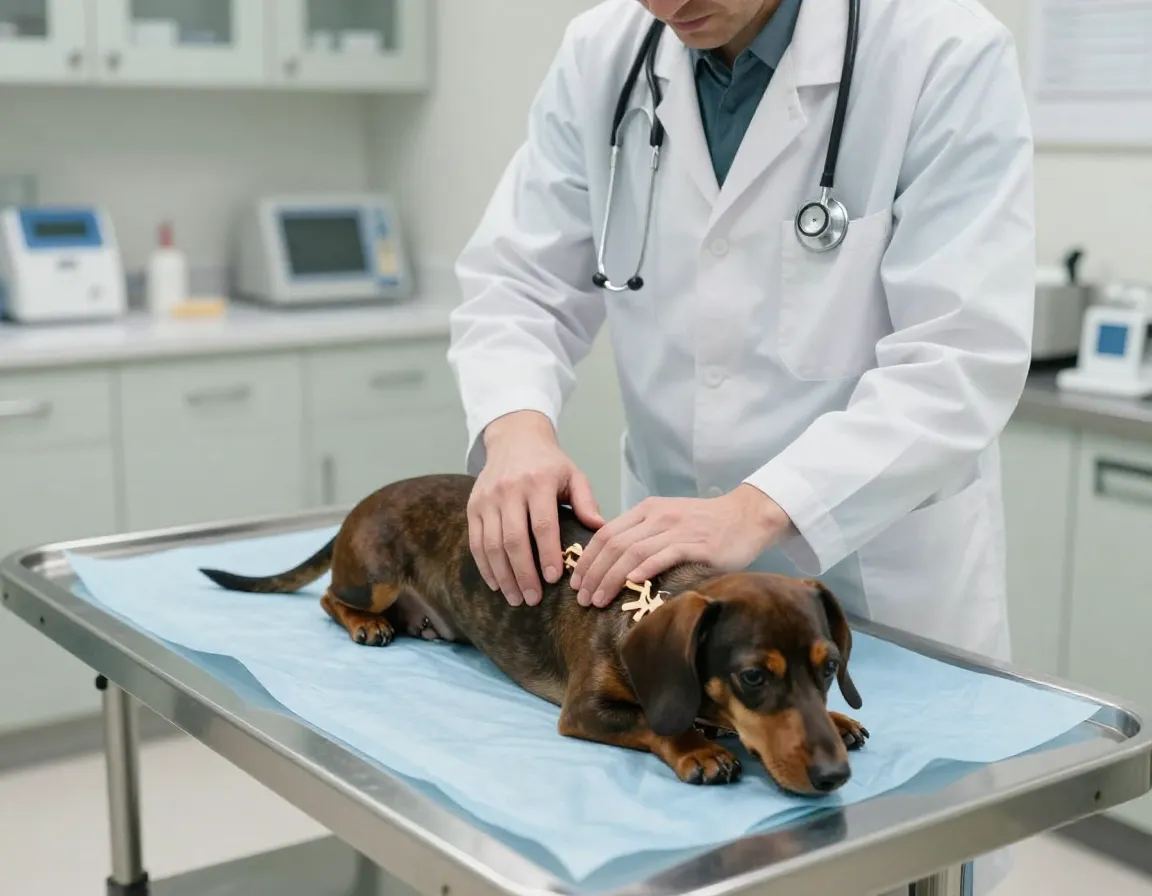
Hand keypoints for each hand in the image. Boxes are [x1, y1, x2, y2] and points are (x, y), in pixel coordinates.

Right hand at [468, 410, 603, 606]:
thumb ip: (586, 502)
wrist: (514, 437)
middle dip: (523, 573)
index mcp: (539, 482)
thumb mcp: (573, 475)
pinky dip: (485, 566)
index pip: (542, 524)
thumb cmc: (550, 463)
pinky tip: (496, 584)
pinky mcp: (473, 506)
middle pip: (513, 539)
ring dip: (503, 575)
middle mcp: (509, 490)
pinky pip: (476, 541)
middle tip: (532, 599)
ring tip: (516, 598)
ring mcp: (487, 498)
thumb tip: (600, 530)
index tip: (553, 579)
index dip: (546, 554)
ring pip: (491, 544)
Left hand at [569, 485, 790, 607]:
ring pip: (633, 552)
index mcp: (647, 510)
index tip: (576, 582)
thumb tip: (613, 563)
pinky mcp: (697, 544)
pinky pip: (664, 555)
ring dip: (611, 578)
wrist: (747, 517)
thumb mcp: (669, 521)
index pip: (605, 533)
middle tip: (582, 599)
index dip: (587, 559)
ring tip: (598, 601)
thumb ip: (643, 535)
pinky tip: (631, 585)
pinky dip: (644, 569)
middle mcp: (658, 516)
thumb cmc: (707, 525)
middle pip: (613, 544)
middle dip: (593, 573)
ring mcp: (677, 529)